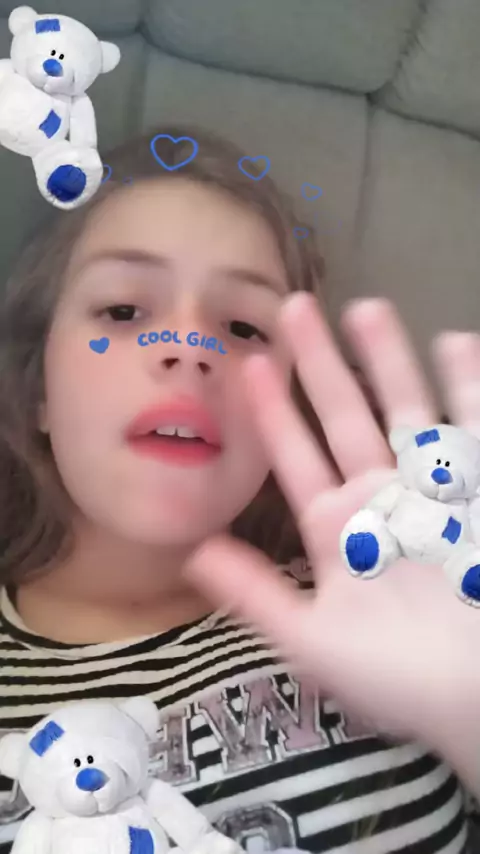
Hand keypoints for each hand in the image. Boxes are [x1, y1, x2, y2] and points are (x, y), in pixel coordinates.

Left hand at [184, 293, 479, 755]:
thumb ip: (256, 593)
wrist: (474, 694)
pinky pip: (475, 430)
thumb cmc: (395, 678)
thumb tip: (191, 552)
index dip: (271, 413)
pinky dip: (467, 389)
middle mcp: (381, 500)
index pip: (295, 458)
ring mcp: (434, 492)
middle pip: (346, 418)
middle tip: (294, 306)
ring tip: (366, 307)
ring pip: (407, 411)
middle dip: (320, 365)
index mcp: (337, 529)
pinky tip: (454, 341)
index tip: (245, 366)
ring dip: (388, 361)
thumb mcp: (313, 639)